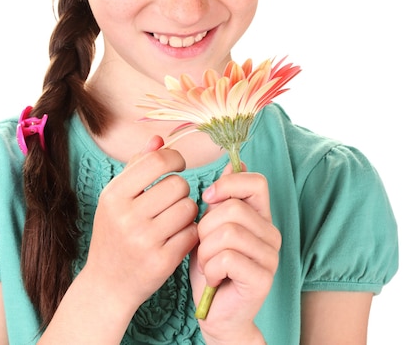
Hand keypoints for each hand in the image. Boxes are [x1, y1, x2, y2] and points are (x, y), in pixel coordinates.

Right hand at [83, 136, 198, 321]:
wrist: (107, 285)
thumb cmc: (114, 233)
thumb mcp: (116, 198)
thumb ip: (137, 165)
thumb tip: (159, 139)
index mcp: (113, 195)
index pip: (157, 161)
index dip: (175, 158)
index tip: (178, 165)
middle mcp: (126, 217)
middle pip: (178, 184)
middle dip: (181, 189)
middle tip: (173, 199)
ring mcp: (144, 241)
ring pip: (188, 208)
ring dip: (187, 211)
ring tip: (174, 218)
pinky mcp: (161, 263)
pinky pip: (192, 233)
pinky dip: (190, 232)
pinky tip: (177, 236)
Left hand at [190, 165, 280, 343]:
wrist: (215, 313)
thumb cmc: (211, 267)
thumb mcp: (211, 227)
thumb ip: (223, 199)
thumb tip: (233, 162)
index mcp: (260, 215)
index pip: (256, 182)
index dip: (228, 184)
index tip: (208, 198)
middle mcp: (271, 233)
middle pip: (233, 208)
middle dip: (206, 227)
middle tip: (204, 247)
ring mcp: (271, 256)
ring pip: (228, 232)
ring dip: (206, 250)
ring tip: (208, 264)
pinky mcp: (263, 279)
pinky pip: (228, 258)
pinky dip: (211, 269)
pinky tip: (214, 279)